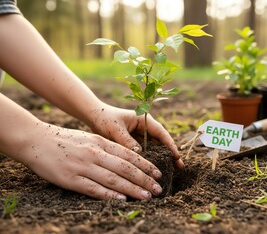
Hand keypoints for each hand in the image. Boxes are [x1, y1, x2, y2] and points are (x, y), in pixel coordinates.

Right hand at [22, 122, 162, 200]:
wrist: (36, 140)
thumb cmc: (64, 139)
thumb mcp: (88, 138)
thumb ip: (105, 147)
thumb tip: (125, 158)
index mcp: (100, 142)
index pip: (128, 155)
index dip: (145, 165)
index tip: (157, 173)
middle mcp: (95, 154)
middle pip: (125, 168)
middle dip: (144, 179)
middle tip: (158, 188)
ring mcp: (83, 166)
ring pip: (114, 179)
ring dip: (133, 189)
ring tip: (147, 196)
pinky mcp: (71, 179)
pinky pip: (94, 189)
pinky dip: (110, 195)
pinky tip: (123, 200)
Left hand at [90, 104, 183, 168]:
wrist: (94, 116)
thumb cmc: (105, 118)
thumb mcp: (115, 129)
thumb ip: (127, 141)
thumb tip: (140, 154)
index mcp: (143, 120)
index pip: (160, 132)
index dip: (170, 144)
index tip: (177, 156)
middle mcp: (144, 127)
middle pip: (161, 141)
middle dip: (170, 153)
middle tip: (179, 167)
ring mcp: (140, 135)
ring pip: (155, 147)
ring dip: (161, 157)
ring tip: (171, 171)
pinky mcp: (135, 141)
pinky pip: (146, 151)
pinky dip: (150, 159)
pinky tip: (154, 169)